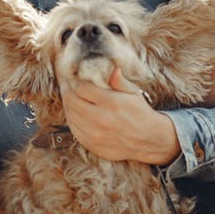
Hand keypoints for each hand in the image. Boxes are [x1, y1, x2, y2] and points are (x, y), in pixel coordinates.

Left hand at [61, 68, 180, 164]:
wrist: (148, 141)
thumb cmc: (140, 113)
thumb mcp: (133, 93)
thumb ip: (119, 81)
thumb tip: (112, 69)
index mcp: (111, 103)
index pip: (82, 88)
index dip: (75, 81)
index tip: (73, 77)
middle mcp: (100, 119)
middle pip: (71, 101)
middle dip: (67, 90)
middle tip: (66, 84)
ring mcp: (94, 134)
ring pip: (70, 115)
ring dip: (67, 104)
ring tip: (68, 96)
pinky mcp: (91, 144)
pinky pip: (73, 129)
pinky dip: (71, 118)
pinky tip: (74, 112)